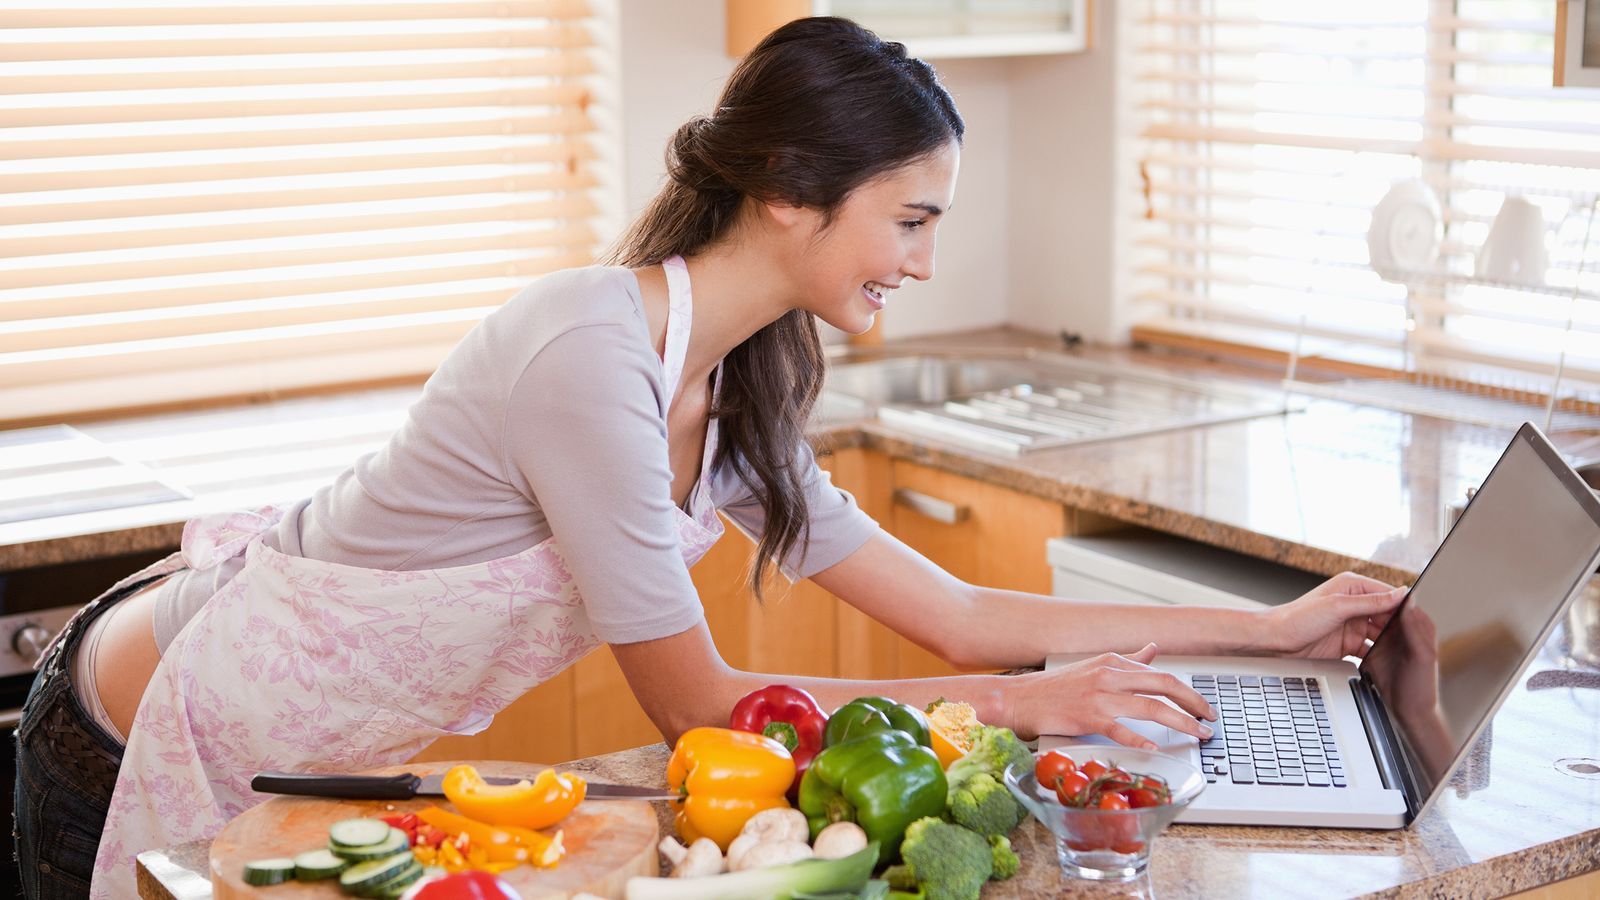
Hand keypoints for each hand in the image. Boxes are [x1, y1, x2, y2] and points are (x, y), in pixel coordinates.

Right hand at [1008, 643, 1215, 748]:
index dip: (1187, 691)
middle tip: (1210, 720)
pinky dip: (1141, 740)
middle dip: (1193, 702)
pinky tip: (1156, 748)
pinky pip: (1121, 730)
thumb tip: (1153, 649)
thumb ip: (1128, 661)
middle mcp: (1109, 674)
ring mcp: (1099, 696)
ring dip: (1181, 723)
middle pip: (1163, 684)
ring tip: (1198, 735)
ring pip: (1151, 707)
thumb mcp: (1095, 666)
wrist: (1019, 698)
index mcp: (1113, 661)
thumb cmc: (1056, 688)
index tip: (1202, 706)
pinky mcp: (1087, 717)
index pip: (1160, 674)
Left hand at [1266, 572, 1406, 659]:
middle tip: (1417, 640)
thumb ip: (1370, 602)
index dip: (1404, 605)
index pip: (1387, 594)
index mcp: (1352, 587)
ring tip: (1406, 653)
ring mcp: (1352, 624)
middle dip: (1400, 627)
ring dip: (1391, 642)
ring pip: (1381, 633)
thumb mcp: (1338, 607)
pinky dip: (1379, 655)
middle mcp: (1354, 604)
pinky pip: (1370, 648)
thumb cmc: (1297, 618)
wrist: (1275, 641)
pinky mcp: (1348, 643)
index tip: (1420, 618)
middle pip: (1387, 615)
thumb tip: (1399, 594)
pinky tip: (1388, 662)